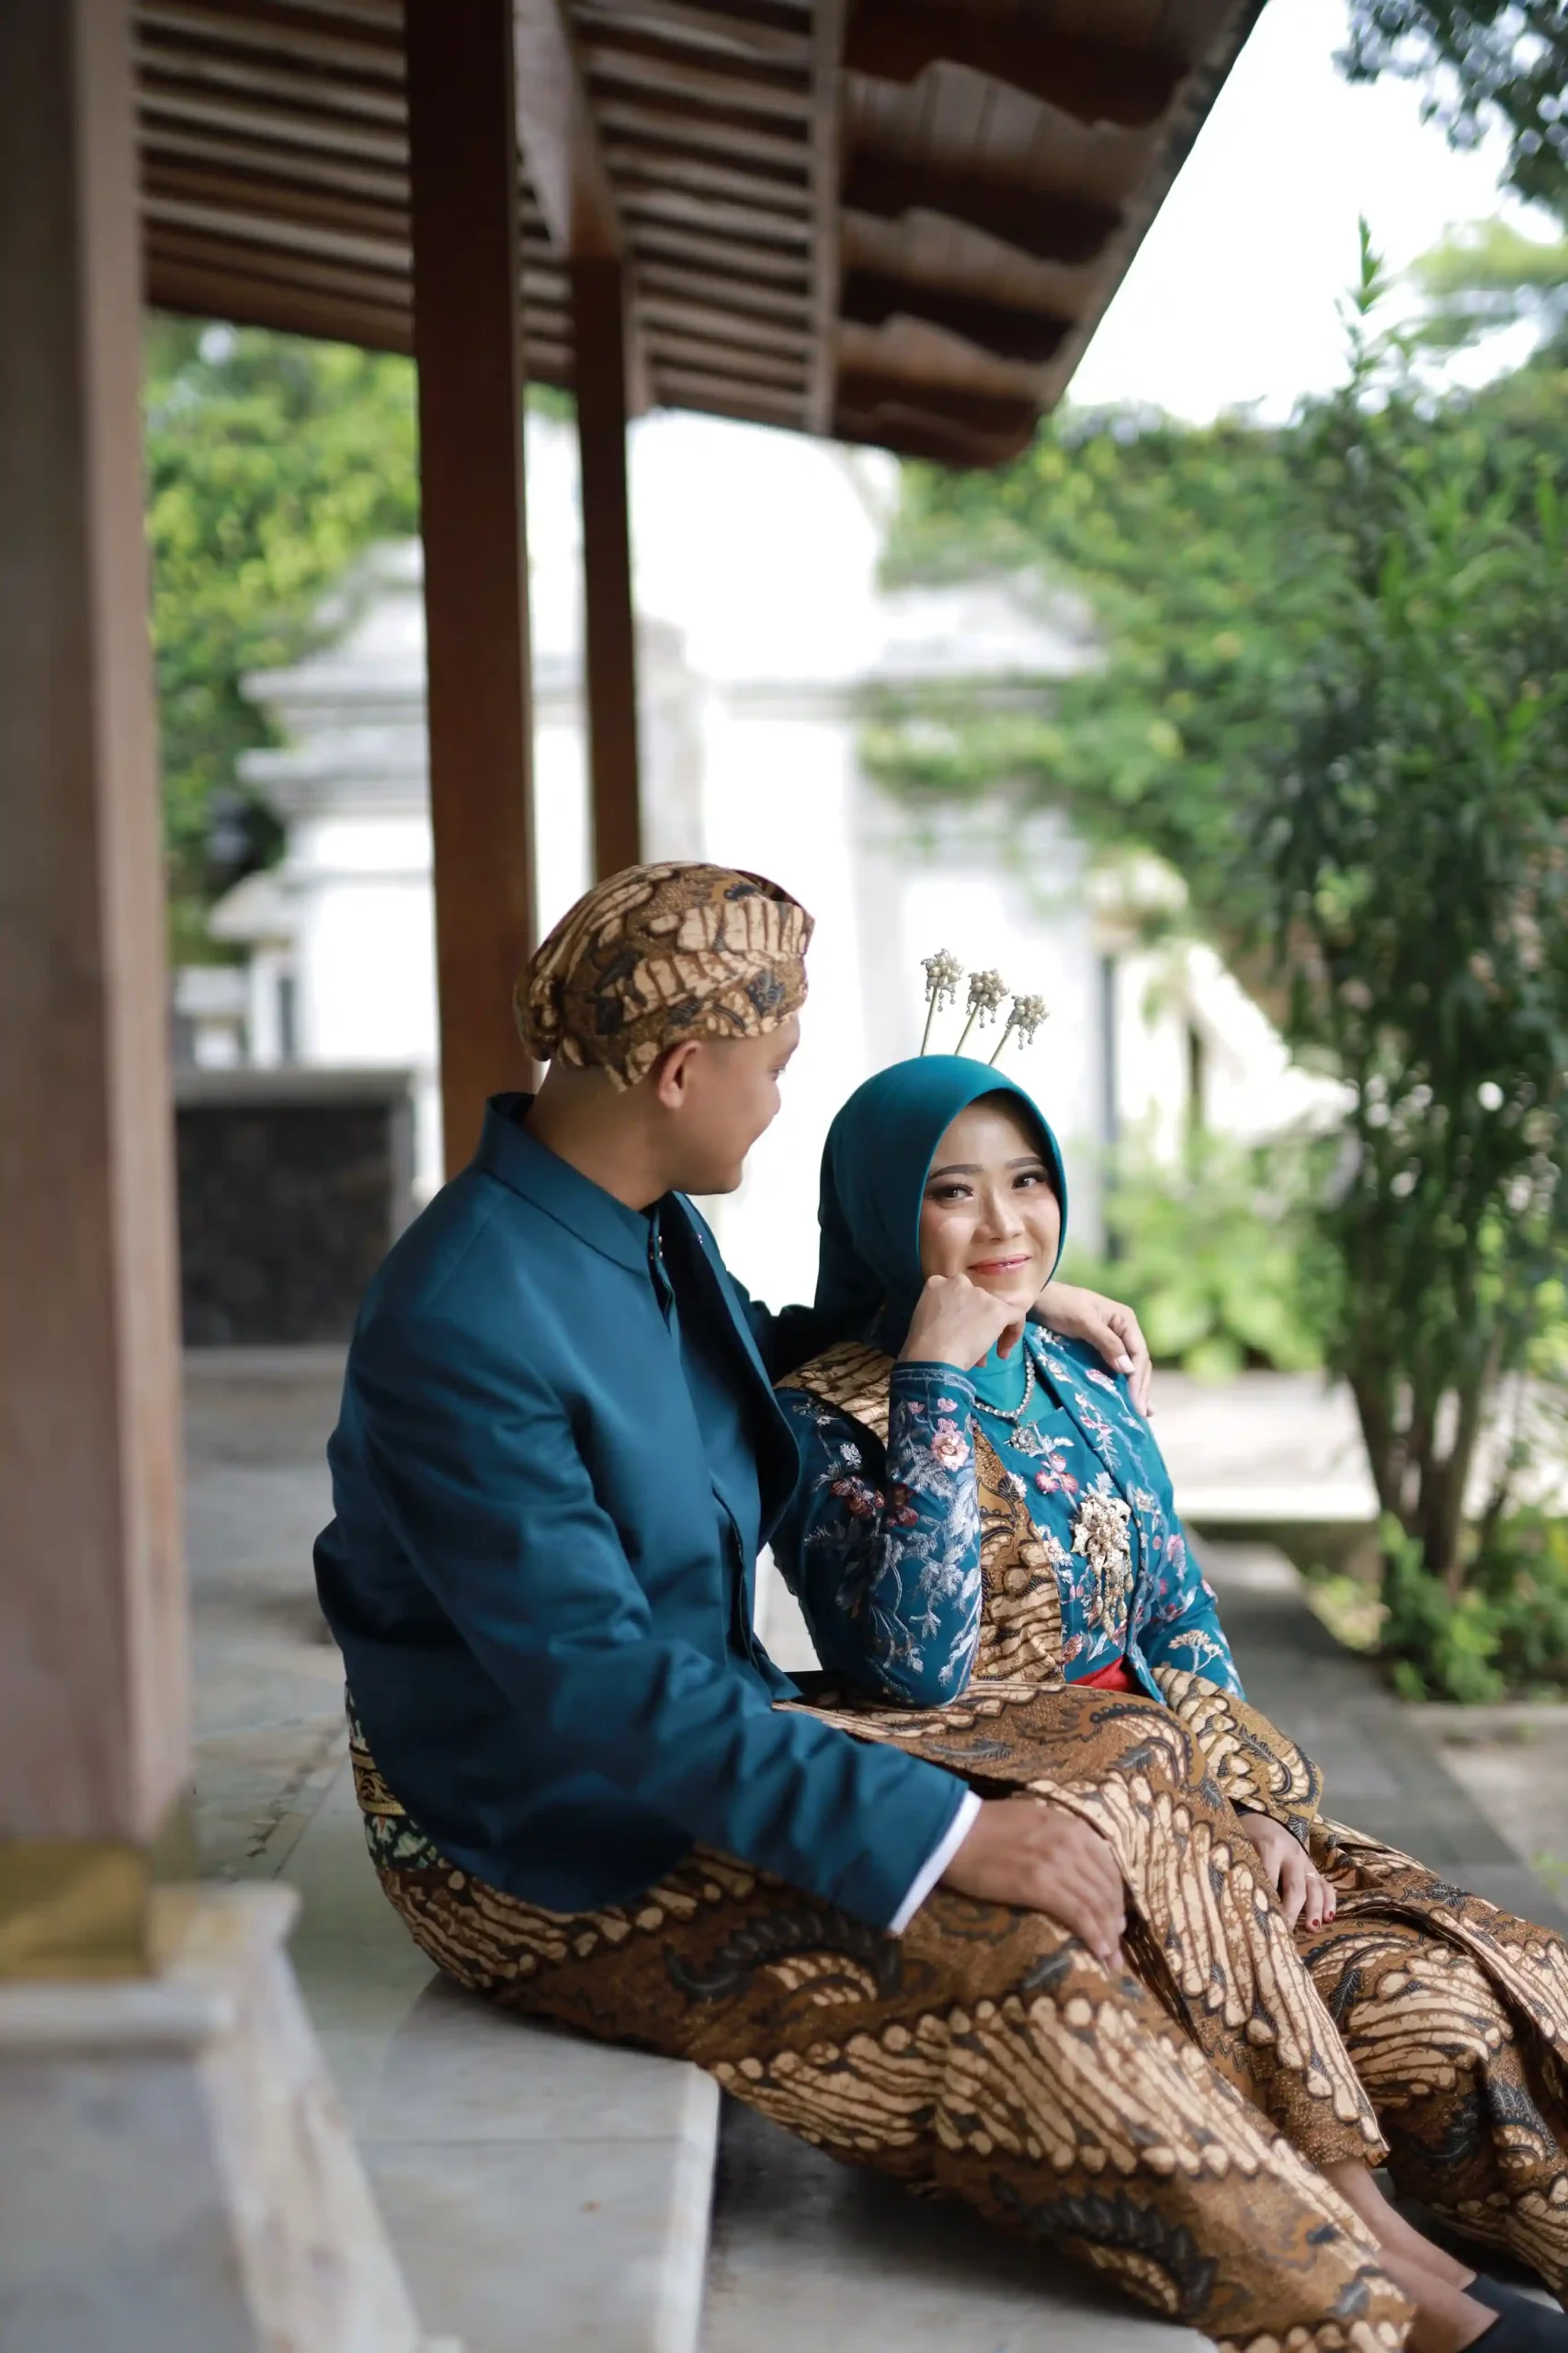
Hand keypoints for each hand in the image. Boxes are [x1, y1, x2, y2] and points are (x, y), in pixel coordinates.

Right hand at [900, 1273, 1024, 1372]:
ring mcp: (980, 1295)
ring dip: (989, 1332)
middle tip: (970, 1344)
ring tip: (982, 1358)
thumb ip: (939, 1311)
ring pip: (993, 1309)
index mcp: (937, 1282)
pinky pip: (1016, 1315)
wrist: (932, 1355)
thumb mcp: (922, 1317)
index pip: (955, 1293)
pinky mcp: (998, 1310)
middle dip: (975, 1321)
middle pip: (976, 1300)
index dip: (959, 1311)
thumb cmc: (921, 1344)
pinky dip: (1014, 1331)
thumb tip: (954, 1324)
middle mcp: (960, 1282)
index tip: (956, 1329)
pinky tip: (1004, 1350)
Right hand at [941, 1796, 1126, 1961]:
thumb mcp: (1033, 1820)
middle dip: (1114, 1918)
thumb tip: (1072, 1862)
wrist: (953, 1832)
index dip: (1115, 1893)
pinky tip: (1100, 1952)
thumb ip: (1058, 1836)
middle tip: (1117, 1941)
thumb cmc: (984, 1826)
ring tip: (1112, 1957)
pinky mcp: (1040, 1886)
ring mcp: (1057, 1864)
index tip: (1115, 1913)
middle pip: (1105, 1887)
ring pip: (1096, 1904)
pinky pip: (1079, 1915)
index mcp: (1070, 1826)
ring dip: (1109, 1934)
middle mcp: (1070, 1843)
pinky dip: (1094, 1936)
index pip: (1107, 1864)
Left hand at [1033, 1281, 1152, 1416]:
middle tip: (1142, 1415)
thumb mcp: (1084, 1322)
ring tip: (1144, 1414)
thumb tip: (1127, 1369)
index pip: (1139, 1354)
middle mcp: (1124, 1330)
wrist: (1038, 1299)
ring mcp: (1114, 1340)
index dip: (1138, 1379)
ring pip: (1130, 1368)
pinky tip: (1129, 1399)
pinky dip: (1124, 1384)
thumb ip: (1107, 1343)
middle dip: (1141, 1388)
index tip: (1135, 1402)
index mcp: (1125, 1320)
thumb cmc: (1060, 1305)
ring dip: (1137, 1389)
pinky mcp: (1101, 1349)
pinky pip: (1116, 1368)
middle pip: (1139, 1363)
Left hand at [1235, 1811, 1336, 1930]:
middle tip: (1285, 1932)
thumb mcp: (1240, 1845)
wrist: (1261, 1817)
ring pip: (1315, 1887)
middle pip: (1295, 1887)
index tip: (1263, 1922)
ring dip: (1315, 1909)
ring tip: (1312, 1928)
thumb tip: (1239, 1900)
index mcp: (1270, 1847)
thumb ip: (1242, 1867)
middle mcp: (1292, 1854)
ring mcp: (1305, 1860)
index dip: (1268, 1902)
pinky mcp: (1312, 1866)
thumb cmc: (1246, 1834)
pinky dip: (1329, 1901)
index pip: (1270, 1878)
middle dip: (1291, 1911)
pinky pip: (1325, 1884)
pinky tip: (1329, 1917)